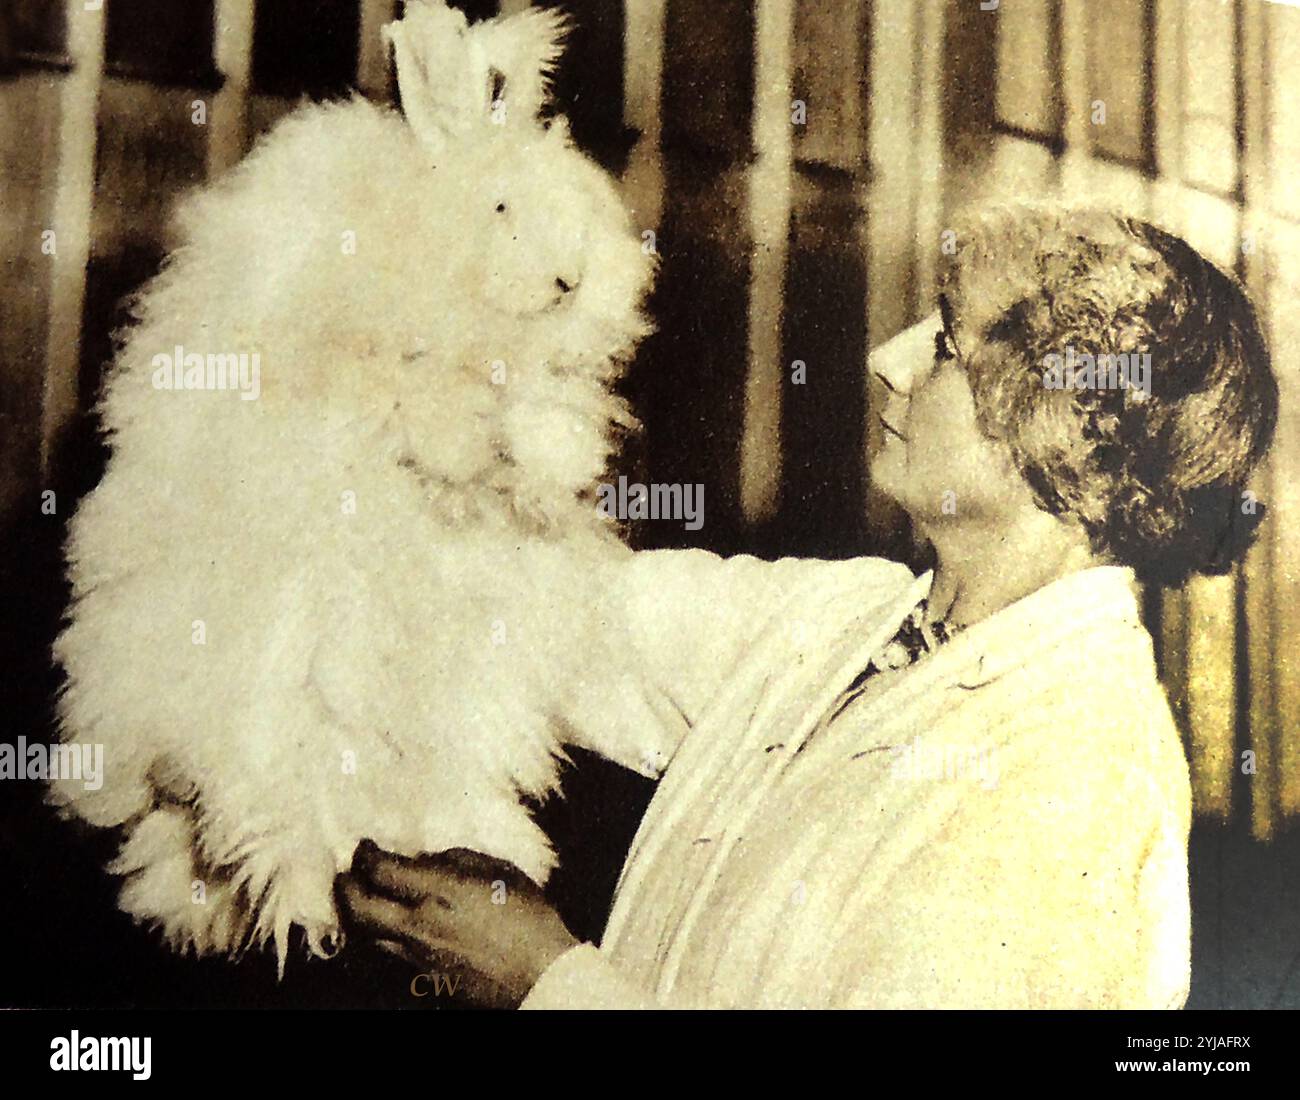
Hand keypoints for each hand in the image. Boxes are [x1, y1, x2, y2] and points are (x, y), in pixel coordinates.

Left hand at [334, 840, 577, 1008]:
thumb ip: (458, 861)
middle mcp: (419, 924)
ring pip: (368, 936)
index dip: (366, 855)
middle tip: (346, 874)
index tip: (365, 846)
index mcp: (439, 891)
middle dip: (345, 887)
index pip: (380, 870)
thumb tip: (429, 860)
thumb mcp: (499, 870)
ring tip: (362, 899)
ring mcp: (419, 955)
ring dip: (358, 914)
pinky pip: (391, 952)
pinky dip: (382, 935)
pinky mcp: (425, 976)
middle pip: (358, 908)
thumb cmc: (529, 915)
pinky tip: (393, 925)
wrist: (540, 974)